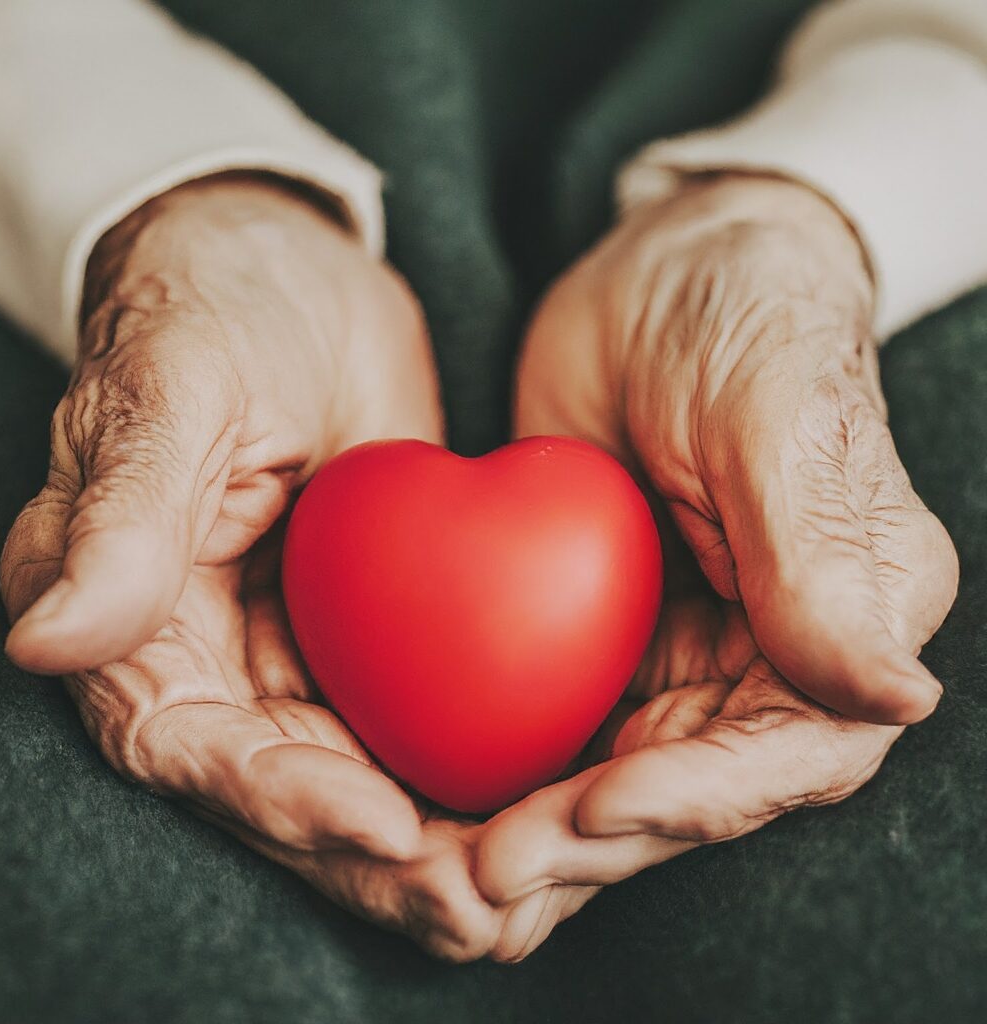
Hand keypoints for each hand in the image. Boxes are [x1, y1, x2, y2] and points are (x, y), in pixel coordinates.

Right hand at [0, 174, 582, 960]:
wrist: (292, 274)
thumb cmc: (213, 312)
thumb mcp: (171, 391)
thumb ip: (123, 515)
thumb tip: (50, 638)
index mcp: (134, 622)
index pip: (191, 747)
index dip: (280, 800)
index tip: (382, 825)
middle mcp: (212, 659)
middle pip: (288, 794)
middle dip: (382, 860)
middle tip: (489, 894)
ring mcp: (297, 652)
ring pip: (361, 777)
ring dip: (441, 840)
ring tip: (532, 873)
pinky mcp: (372, 631)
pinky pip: (419, 717)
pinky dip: (476, 767)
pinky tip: (549, 791)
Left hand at [476, 173, 957, 902]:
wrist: (660, 269)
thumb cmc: (738, 315)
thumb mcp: (774, 410)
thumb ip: (824, 552)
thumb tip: (893, 697)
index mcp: (847, 612)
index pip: (791, 748)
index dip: (698, 798)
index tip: (598, 814)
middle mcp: (774, 652)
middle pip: (693, 786)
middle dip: (598, 840)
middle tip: (493, 873)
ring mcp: (685, 648)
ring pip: (621, 773)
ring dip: (544, 830)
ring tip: (455, 868)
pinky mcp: (602, 630)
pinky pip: (563, 720)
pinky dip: (511, 769)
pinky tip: (444, 799)